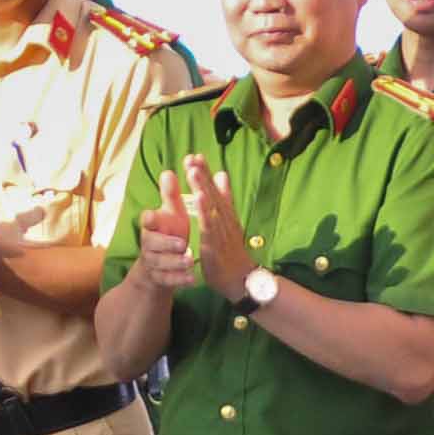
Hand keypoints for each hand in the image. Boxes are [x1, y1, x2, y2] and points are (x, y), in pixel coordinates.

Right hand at [134, 181, 200, 292]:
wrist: (159, 264)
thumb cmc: (168, 232)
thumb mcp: (171, 214)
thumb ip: (170, 195)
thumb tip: (168, 172)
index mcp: (152, 226)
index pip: (147, 220)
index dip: (150, 219)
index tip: (153, 216)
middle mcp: (149, 243)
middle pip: (152, 244)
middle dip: (166, 244)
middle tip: (182, 244)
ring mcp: (154, 261)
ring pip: (160, 263)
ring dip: (175, 262)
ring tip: (190, 260)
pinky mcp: (160, 277)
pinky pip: (168, 280)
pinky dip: (179, 279)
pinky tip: (192, 279)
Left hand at [178, 158, 257, 295]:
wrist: (241, 279)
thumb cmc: (232, 251)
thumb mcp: (229, 222)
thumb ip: (225, 198)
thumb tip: (222, 173)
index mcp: (226, 213)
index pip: (214, 189)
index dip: (205, 172)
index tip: (195, 155)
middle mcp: (225, 219)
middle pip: (213, 194)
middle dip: (202, 175)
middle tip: (192, 157)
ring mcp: (222, 232)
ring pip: (211, 207)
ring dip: (203, 188)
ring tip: (193, 171)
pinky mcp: (217, 244)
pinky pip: (210, 226)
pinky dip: (205, 212)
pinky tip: (198, 199)